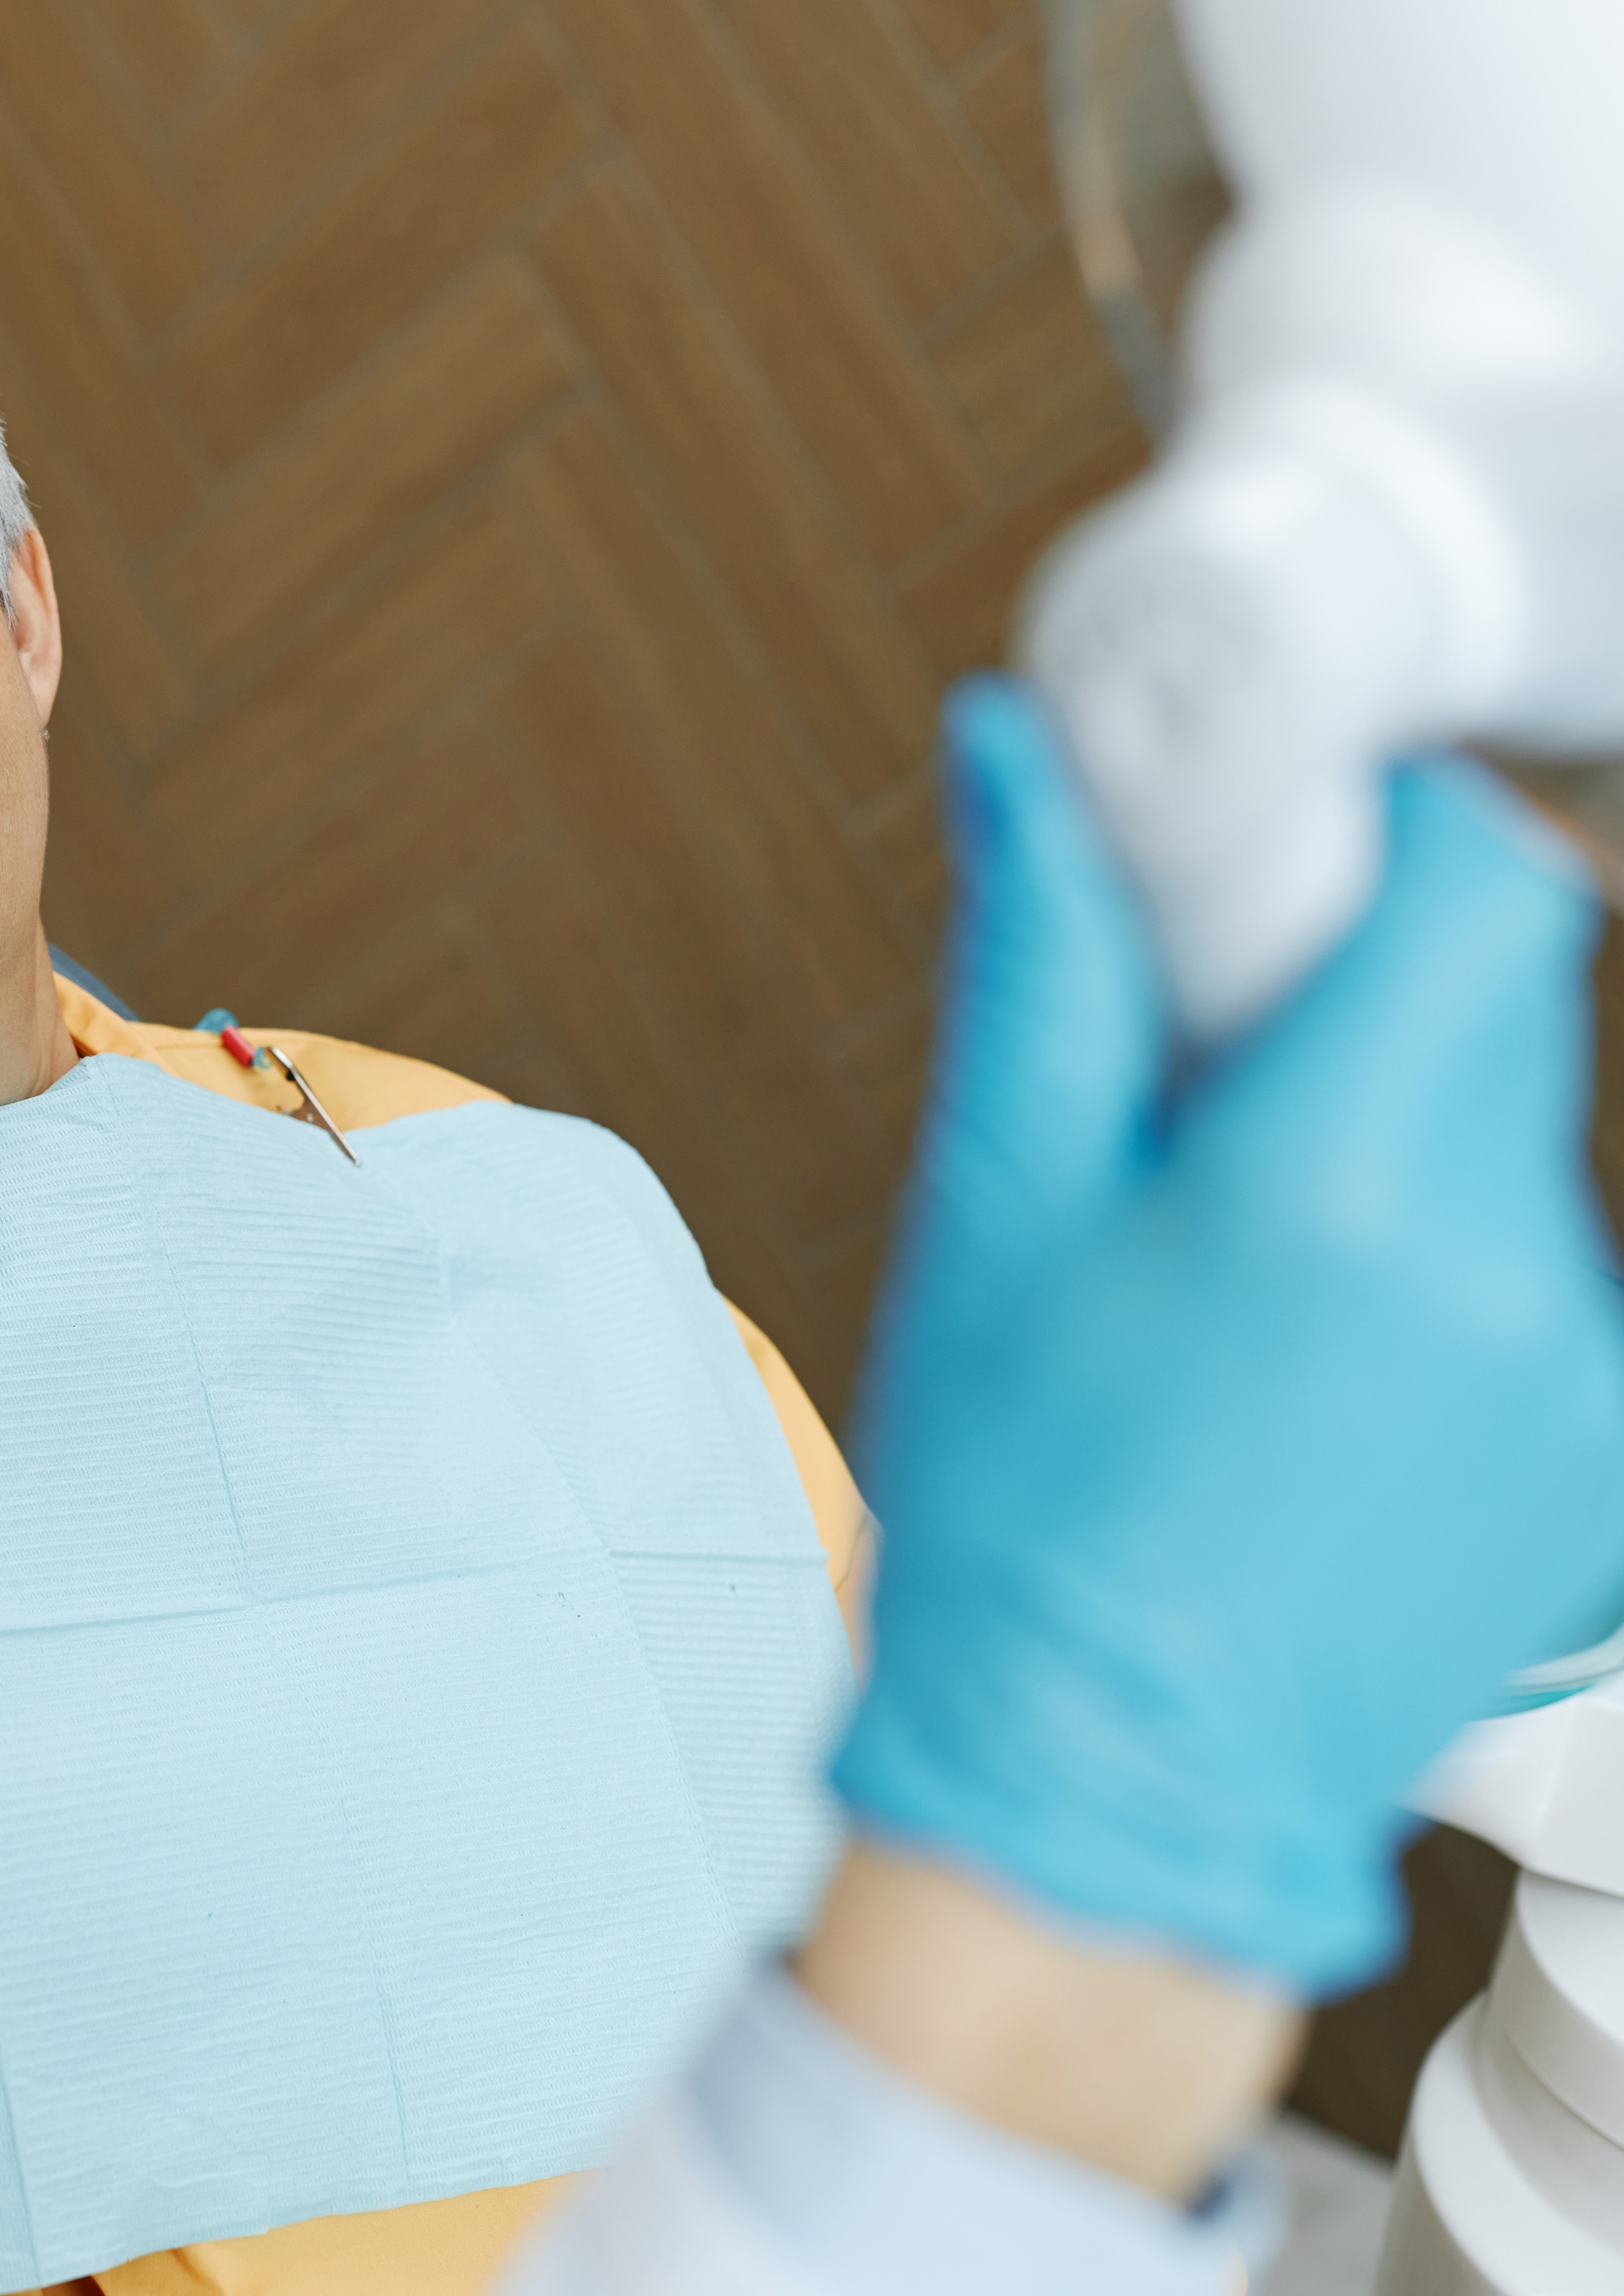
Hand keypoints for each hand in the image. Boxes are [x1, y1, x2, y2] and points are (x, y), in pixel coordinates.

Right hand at [832, 680, 1623, 1994]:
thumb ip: (1042, 966)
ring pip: (1508, 1136)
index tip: (1286, 855)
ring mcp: (1578, 1370)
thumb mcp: (991, 1220)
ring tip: (1232, 1267)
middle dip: (1361, 988)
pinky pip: (1534, 1274)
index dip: (1394, 830)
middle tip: (1210, 1076)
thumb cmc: (1023, 1525)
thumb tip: (1024, 750)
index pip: (1484, 883)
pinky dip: (1426, 1264)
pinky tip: (1297, 1369)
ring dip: (1387, 1134)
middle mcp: (1506, 1265)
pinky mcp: (1603, 1452)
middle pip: (1500, 998)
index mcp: (1341, 1186)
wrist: (1102, 1800)